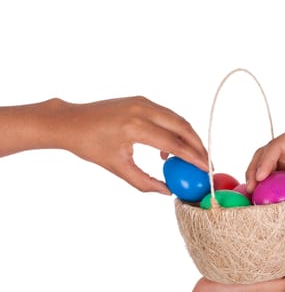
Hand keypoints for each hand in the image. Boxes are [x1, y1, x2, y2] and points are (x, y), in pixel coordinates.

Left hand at [56, 96, 207, 193]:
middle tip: (207, 163)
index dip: (193, 158)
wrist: (71, 122)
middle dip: (199, 146)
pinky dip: (176, 130)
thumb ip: (145, 182)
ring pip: (177, 119)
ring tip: (195, 156)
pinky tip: (170, 149)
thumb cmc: (90, 146)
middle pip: (182, 127)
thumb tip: (168, 192)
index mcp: (135, 128)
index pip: (173, 144)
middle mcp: (142, 110)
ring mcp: (143, 101)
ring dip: (190, 137)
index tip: (206, 169)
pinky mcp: (141, 100)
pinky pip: (167, 115)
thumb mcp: (117, 168)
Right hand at [246, 122, 284, 194]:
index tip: (258, 178)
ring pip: (270, 166)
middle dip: (256, 170)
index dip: (265, 162)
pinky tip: (268, 197)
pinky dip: (273, 186)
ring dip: (262, 180)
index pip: (276, 146)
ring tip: (255, 196)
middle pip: (267, 155)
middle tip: (250, 189)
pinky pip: (279, 176)